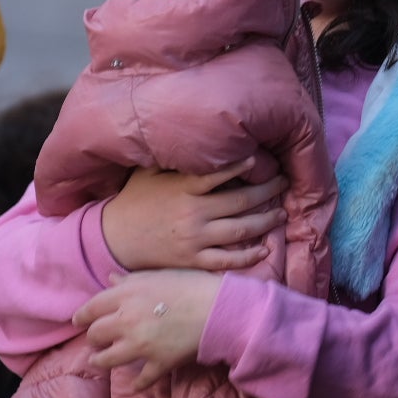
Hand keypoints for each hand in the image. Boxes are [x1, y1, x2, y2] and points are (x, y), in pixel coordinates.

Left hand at [75, 269, 220, 389]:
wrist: (219, 308)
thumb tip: (110, 279)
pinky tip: (135, 383)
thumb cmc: (192, 284)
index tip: (79, 321)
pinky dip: (137, 383)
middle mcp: (127, 321)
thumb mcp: (158, 274)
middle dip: (93, 338)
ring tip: (99, 361)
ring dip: (100, 361)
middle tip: (95, 340)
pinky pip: (141, 379)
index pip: (91, 308)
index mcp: (126, 295)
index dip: (82, 316)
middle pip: (95, 335)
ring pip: (107, 360)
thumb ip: (131, 280)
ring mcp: (141, 345)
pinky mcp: (158, 363)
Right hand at [100, 159, 286, 271]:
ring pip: (240, 231)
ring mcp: (195, 238)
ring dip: (265, 221)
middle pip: (241, 202)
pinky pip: (227, 260)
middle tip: (284, 183)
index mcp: (184, 188)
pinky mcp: (193, 259)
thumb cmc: (133, 201)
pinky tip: (263, 249)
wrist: (114, 239)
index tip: (260, 159)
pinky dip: (248, 256)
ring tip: (281, 214)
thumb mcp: (148, 173)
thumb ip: (172, 158)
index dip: (241, 165)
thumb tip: (190, 137)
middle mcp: (194, 213)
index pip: (218, 174)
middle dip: (267, 191)